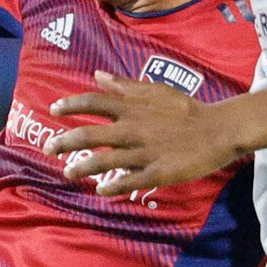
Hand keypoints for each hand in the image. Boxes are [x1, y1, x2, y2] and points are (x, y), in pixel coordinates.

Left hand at [44, 74, 241, 195]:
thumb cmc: (186, 109)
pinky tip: (100, 191)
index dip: (71, 105)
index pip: (94, 103)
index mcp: (132, 108)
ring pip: (105, 160)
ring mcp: (144, 152)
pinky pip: (130, 181)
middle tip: (48, 149)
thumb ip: (124, 85)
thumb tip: (98, 75)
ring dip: (83, 168)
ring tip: (67, 174)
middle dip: (65, 142)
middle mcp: (133, 129)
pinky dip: (114, 186)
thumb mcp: (155, 90)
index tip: (54, 110)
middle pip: (90, 135)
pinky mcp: (158, 171)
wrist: (219, 129)